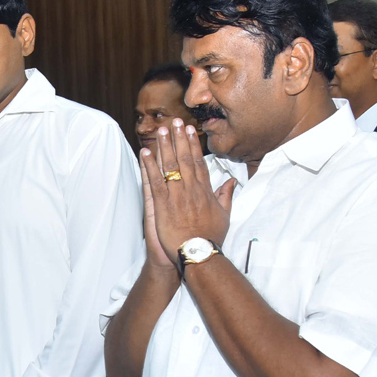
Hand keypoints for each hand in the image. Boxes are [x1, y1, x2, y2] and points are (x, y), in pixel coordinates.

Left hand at [140, 119, 233, 266]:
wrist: (198, 255)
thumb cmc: (210, 239)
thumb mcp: (224, 216)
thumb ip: (226, 196)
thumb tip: (232, 182)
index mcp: (205, 191)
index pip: (198, 163)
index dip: (193, 145)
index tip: (191, 131)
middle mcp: (191, 190)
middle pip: (184, 159)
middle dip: (179, 139)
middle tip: (175, 121)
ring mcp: (176, 196)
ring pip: (169, 166)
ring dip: (165, 146)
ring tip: (161, 130)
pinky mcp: (163, 205)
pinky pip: (155, 181)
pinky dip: (149, 166)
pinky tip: (145, 153)